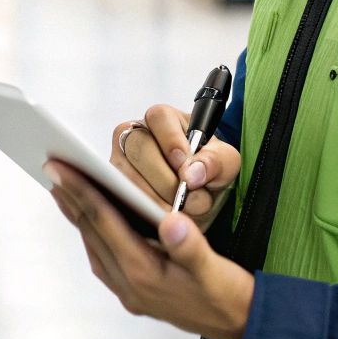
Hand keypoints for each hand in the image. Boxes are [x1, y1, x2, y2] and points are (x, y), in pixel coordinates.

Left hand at [45, 158, 252, 338]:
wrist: (240, 325)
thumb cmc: (227, 295)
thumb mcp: (215, 267)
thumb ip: (191, 245)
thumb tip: (171, 221)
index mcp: (144, 274)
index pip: (103, 222)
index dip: (80, 190)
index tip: (60, 166)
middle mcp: (129, 285)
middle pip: (91, 232)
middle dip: (70, 198)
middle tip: (51, 167)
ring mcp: (128, 291)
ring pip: (93, 243)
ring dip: (78, 214)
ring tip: (65, 186)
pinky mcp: (134, 292)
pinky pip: (102, 255)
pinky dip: (94, 231)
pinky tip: (93, 218)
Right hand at [111, 104, 239, 229]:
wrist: (198, 198)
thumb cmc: (209, 171)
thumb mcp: (225, 164)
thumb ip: (216, 162)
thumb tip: (192, 175)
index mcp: (163, 119)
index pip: (159, 118)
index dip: (171, 141)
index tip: (185, 168)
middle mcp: (134, 134)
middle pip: (139, 148)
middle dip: (166, 180)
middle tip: (188, 200)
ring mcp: (119, 160)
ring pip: (127, 176)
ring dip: (156, 200)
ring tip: (181, 214)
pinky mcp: (112, 186)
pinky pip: (120, 198)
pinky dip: (142, 212)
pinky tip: (161, 221)